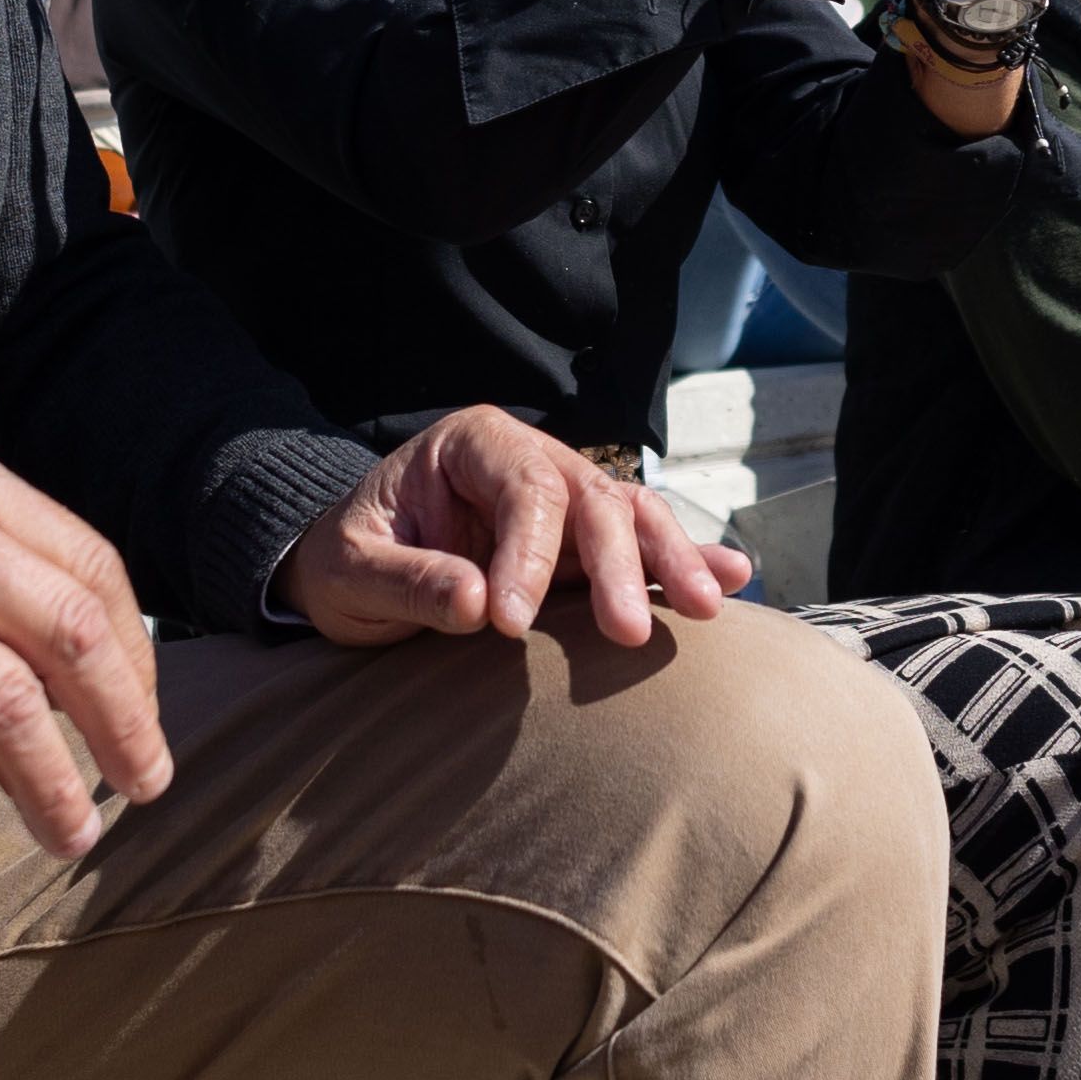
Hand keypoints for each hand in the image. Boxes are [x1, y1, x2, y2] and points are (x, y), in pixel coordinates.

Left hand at [279, 405, 746, 652]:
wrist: (349, 572)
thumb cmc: (345, 562)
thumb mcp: (350, 574)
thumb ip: (407, 582)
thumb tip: (478, 602)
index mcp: (471, 444)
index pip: (522, 489)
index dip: (528, 554)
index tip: (510, 625)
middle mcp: (529, 460)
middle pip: (592, 498)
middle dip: (618, 564)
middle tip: (624, 635)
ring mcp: (562, 502)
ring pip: (631, 517)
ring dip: (670, 562)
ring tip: (705, 607)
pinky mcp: (580, 549)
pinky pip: (639, 547)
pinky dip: (685, 562)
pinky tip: (734, 579)